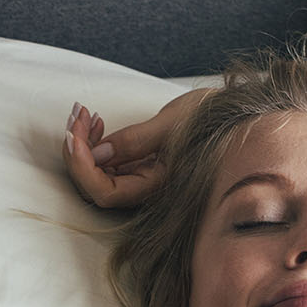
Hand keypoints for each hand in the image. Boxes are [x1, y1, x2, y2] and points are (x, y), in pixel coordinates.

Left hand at [61, 89, 211, 209]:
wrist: (233, 115)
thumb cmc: (211, 118)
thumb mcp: (172, 123)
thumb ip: (134, 140)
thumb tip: (97, 153)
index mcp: (156, 185)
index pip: (105, 193)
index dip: (82, 168)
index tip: (73, 135)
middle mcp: (144, 188)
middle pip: (94, 185)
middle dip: (78, 151)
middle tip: (77, 114)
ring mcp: (138, 177)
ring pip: (96, 173)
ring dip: (83, 144)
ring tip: (85, 113)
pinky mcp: (137, 165)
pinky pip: (106, 162)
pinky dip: (94, 141)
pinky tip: (96, 121)